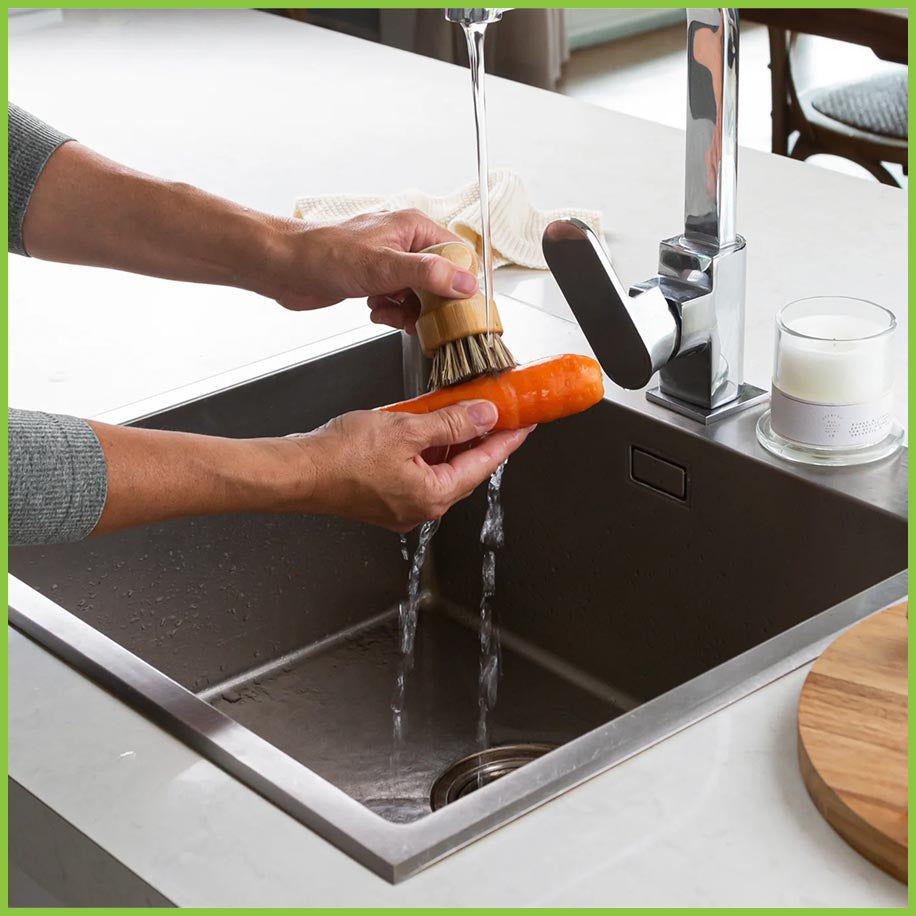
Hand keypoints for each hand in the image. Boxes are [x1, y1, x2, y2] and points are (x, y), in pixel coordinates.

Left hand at [261, 210, 478, 326]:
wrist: (283, 267)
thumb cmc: (324, 255)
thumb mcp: (382, 266)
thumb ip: (427, 273)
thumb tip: (465, 283)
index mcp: (414, 228)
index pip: (459, 255)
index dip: (462, 284)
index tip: (458, 309)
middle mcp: (405, 243)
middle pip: (442, 279)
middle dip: (432, 304)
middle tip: (423, 321)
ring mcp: (390, 263)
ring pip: (420, 295)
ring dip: (410, 312)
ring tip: (391, 316)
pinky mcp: (376, 281)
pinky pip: (399, 302)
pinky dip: (392, 313)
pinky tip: (376, 312)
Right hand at [284, 400, 531, 532]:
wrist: (297, 471)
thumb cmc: (340, 456)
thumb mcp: (406, 428)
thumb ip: (451, 422)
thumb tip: (483, 417)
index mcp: (432, 496)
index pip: (483, 464)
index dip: (507, 441)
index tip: (525, 423)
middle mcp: (420, 507)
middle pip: (464, 469)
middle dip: (482, 439)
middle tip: (500, 412)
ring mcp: (401, 505)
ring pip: (440, 469)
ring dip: (453, 442)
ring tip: (465, 411)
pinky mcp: (384, 497)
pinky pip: (418, 471)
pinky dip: (428, 449)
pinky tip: (429, 426)